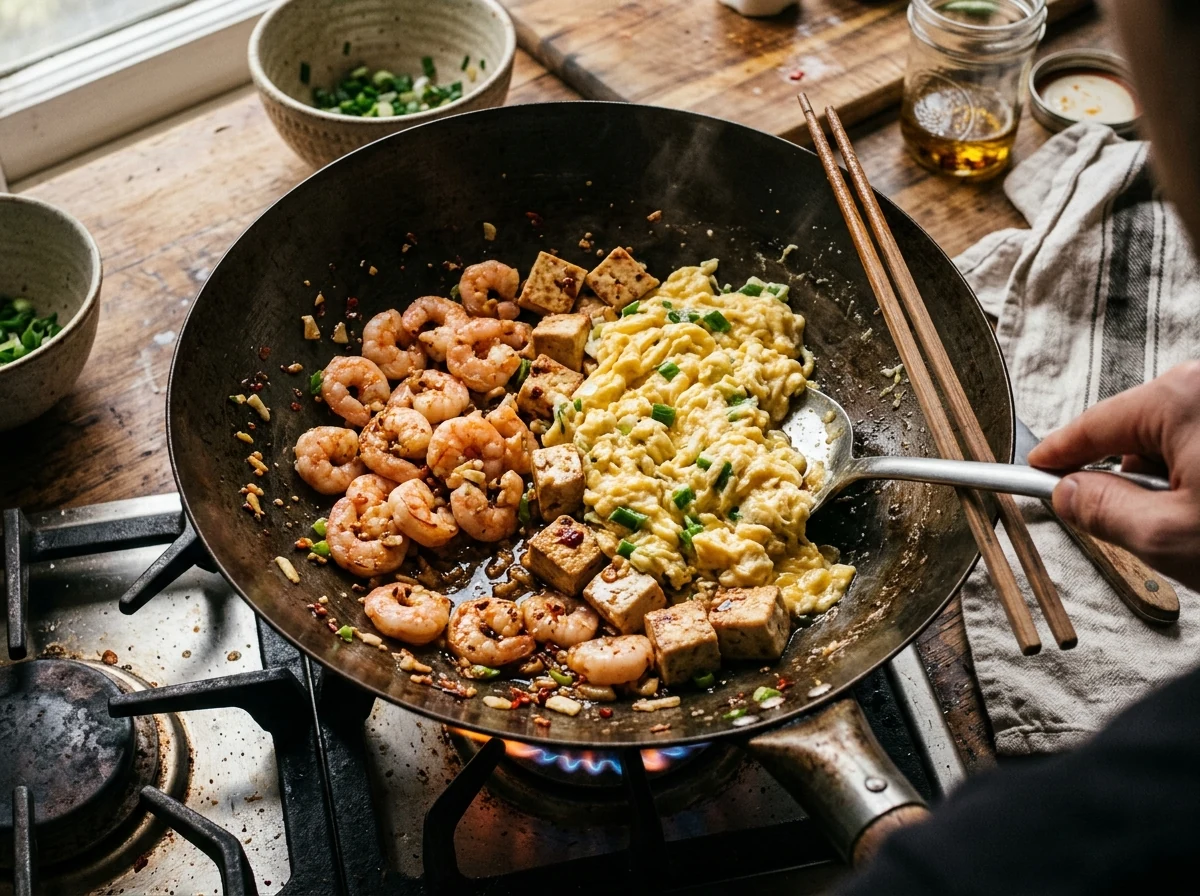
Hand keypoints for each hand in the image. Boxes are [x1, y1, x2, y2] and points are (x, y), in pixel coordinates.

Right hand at [1028, 361, 1199, 590]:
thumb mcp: (1166, 535)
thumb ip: (1102, 510)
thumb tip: (1067, 494)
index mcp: (1180, 398)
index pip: (1092, 426)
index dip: (1056, 455)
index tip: (1031, 468)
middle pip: (1133, 435)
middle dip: (1128, 480)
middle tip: (1145, 526)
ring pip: (1170, 444)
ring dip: (1169, 483)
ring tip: (1196, 524)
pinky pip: (1198, 444)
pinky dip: (1196, 477)